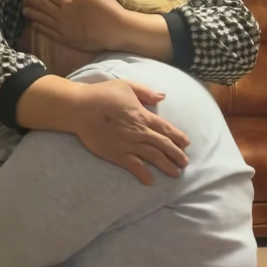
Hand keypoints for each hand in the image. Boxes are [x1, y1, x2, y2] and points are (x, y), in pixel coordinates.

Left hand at [23, 0, 127, 53]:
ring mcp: (62, 27)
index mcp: (68, 0)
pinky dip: (39, 27)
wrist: (115, 30)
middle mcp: (61, 14)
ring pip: (42, 19)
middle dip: (32, 0)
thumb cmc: (107, 7)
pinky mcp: (65, 39)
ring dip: (32, 13)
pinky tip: (33, 24)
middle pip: (42, 5)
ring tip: (24, 10)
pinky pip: (47, 32)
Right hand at [70, 79, 189, 182]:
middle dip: (176, 154)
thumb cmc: (101, 94)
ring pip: (153, 156)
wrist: (80, 108)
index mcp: (142, 115)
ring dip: (166, 165)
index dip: (178, 137)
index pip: (165, 128)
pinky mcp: (116, 153)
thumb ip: (145, 92)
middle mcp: (139, 131)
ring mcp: (128, 144)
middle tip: (185, 163)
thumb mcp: (126, 85)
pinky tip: (150, 181)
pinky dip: (143, 174)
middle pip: (163, 145)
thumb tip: (162, 96)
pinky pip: (134, 166)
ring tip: (175, 173)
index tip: (186, 143)